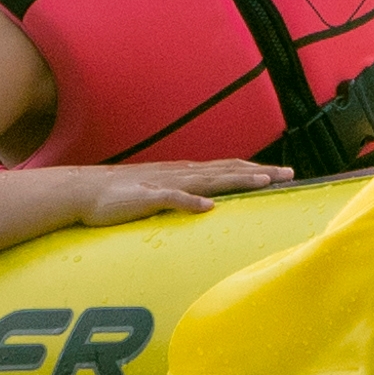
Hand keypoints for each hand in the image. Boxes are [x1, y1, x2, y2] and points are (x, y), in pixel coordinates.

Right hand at [75, 159, 281, 223]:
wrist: (82, 192)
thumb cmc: (120, 197)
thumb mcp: (158, 196)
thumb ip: (182, 199)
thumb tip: (208, 205)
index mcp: (185, 174)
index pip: (228, 169)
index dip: (255, 170)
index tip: (282, 174)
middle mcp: (181, 173)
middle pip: (228, 169)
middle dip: (260, 171)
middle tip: (290, 174)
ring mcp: (165, 183)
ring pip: (208, 179)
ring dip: (237, 180)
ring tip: (264, 182)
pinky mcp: (147, 197)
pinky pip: (172, 199)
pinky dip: (191, 201)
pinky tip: (208, 205)